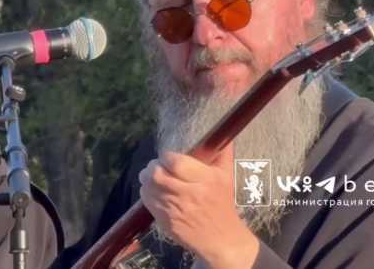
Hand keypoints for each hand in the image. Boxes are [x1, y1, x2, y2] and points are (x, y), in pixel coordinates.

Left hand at [138, 145, 258, 268]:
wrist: (220, 239)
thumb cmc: (222, 204)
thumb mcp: (226, 177)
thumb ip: (222, 153)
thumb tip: (222, 134)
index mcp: (205, 180)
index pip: (177, 162)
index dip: (167, 157)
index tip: (168, 157)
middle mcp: (188, 195)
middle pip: (157, 174)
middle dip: (153, 166)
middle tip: (156, 166)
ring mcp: (175, 210)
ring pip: (148, 187)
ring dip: (147, 179)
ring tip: (152, 176)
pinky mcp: (165, 222)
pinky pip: (147, 202)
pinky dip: (147, 192)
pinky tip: (154, 191)